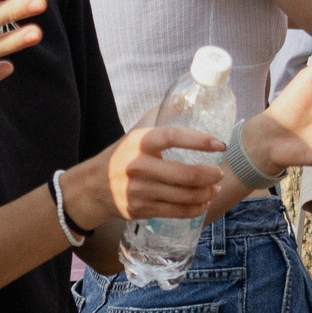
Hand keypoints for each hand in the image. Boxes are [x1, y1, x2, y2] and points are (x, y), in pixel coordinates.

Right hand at [66, 128, 223, 228]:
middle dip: (211, 175)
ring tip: (215, 188)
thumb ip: (159, 124)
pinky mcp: (142, 209)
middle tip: (219, 173)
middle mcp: (140, 166)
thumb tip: (186, 101)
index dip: (200, 140)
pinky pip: (177, 211)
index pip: (173, 137)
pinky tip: (203, 202)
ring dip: (207, 193)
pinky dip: (196, 208)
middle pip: (186, 174)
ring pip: (185, 195)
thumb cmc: (121, 157)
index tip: (220, 144)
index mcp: (140, 142)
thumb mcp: (135, 136)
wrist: (92, 187)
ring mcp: (141, 190)